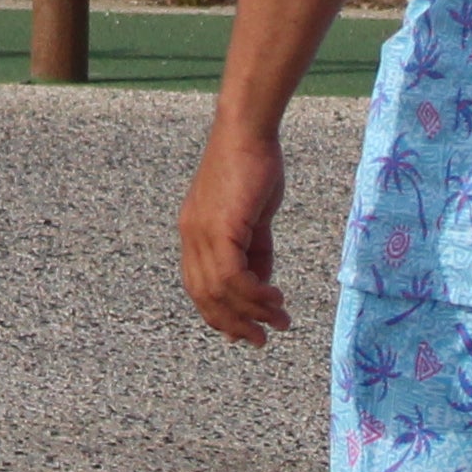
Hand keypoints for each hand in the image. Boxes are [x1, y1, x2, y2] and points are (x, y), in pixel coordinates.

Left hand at [182, 126, 290, 345]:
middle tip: (262, 339)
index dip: (219, 314)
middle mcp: (191, 237)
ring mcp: (201, 234)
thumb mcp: (254, 218)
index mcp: (194, 234)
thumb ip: (255, 251)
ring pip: (221, 292)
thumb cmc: (253, 166)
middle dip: (235, 323)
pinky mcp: (219, 229)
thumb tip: (262, 282)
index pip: (199, 287)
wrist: (248, 132)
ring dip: (252, 312)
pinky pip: (233, 277)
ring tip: (279, 321)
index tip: (244, 331)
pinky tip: (275, 298)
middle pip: (206, 297)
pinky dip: (254, 294)